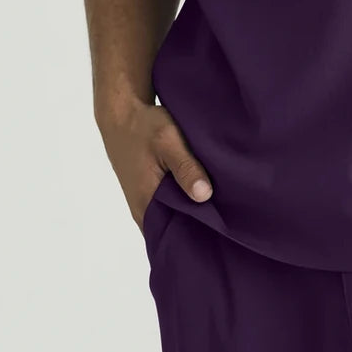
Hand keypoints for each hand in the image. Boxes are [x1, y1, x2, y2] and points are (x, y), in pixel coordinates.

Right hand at [97, 95, 213, 230]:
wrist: (120, 115)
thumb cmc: (143, 127)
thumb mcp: (167, 141)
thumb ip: (185, 168)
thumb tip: (204, 196)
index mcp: (147, 203)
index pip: (174, 237)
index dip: (199, 237)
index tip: (224, 234)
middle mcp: (143, 210)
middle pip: (175, 231)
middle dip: (200, 229)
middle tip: (230, 225)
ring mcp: (144, 203)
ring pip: (172, 218)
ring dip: (192, 215)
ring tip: (222, 212)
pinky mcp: (147, 194)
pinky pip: (168, 208)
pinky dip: (184, 204)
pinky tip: (203, 197)